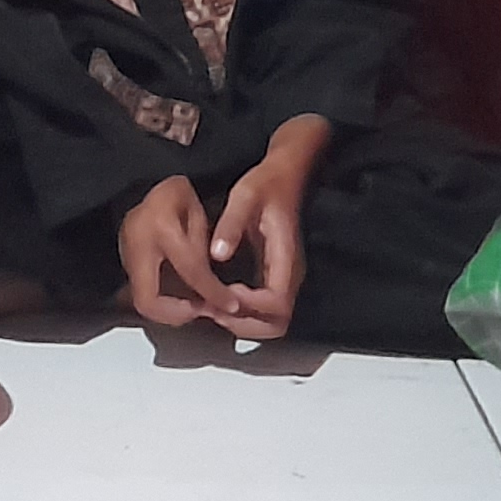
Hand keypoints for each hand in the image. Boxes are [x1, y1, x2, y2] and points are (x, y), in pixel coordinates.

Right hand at [116, 176, 244, 331]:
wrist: (137, 181)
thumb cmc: (172, 194)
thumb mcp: (196, 212)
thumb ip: (202, 248)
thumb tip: (211, 288)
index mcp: (161, 227)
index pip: (190, 272)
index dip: (214, 293)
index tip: (231, 305)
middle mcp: (136, 246)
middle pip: (149, 301)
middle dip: (177, 315)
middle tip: (202, 312)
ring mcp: (125, 257)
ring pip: (143, 303)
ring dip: (171, 312)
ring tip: (196, 307)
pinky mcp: (124, 265)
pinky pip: (144, 293)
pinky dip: (163, 302)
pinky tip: (182, 298)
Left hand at [202, 116, 327, 341]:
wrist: (284, 176)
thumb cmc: (265, 184)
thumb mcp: (244, 196)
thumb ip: (231, 224)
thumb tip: (217, 254)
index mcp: (286, 257)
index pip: (276, 303)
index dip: (248, 306)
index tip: (222, 293)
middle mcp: (289, 275)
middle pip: (277, 324)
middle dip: (243, 324)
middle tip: (211, 308)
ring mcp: (283, 279)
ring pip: (271, 323)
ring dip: (241, 323)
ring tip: (211, 306)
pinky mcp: (274, 279)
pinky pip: (263, 312)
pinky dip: (242, 315)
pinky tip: (218, 299)